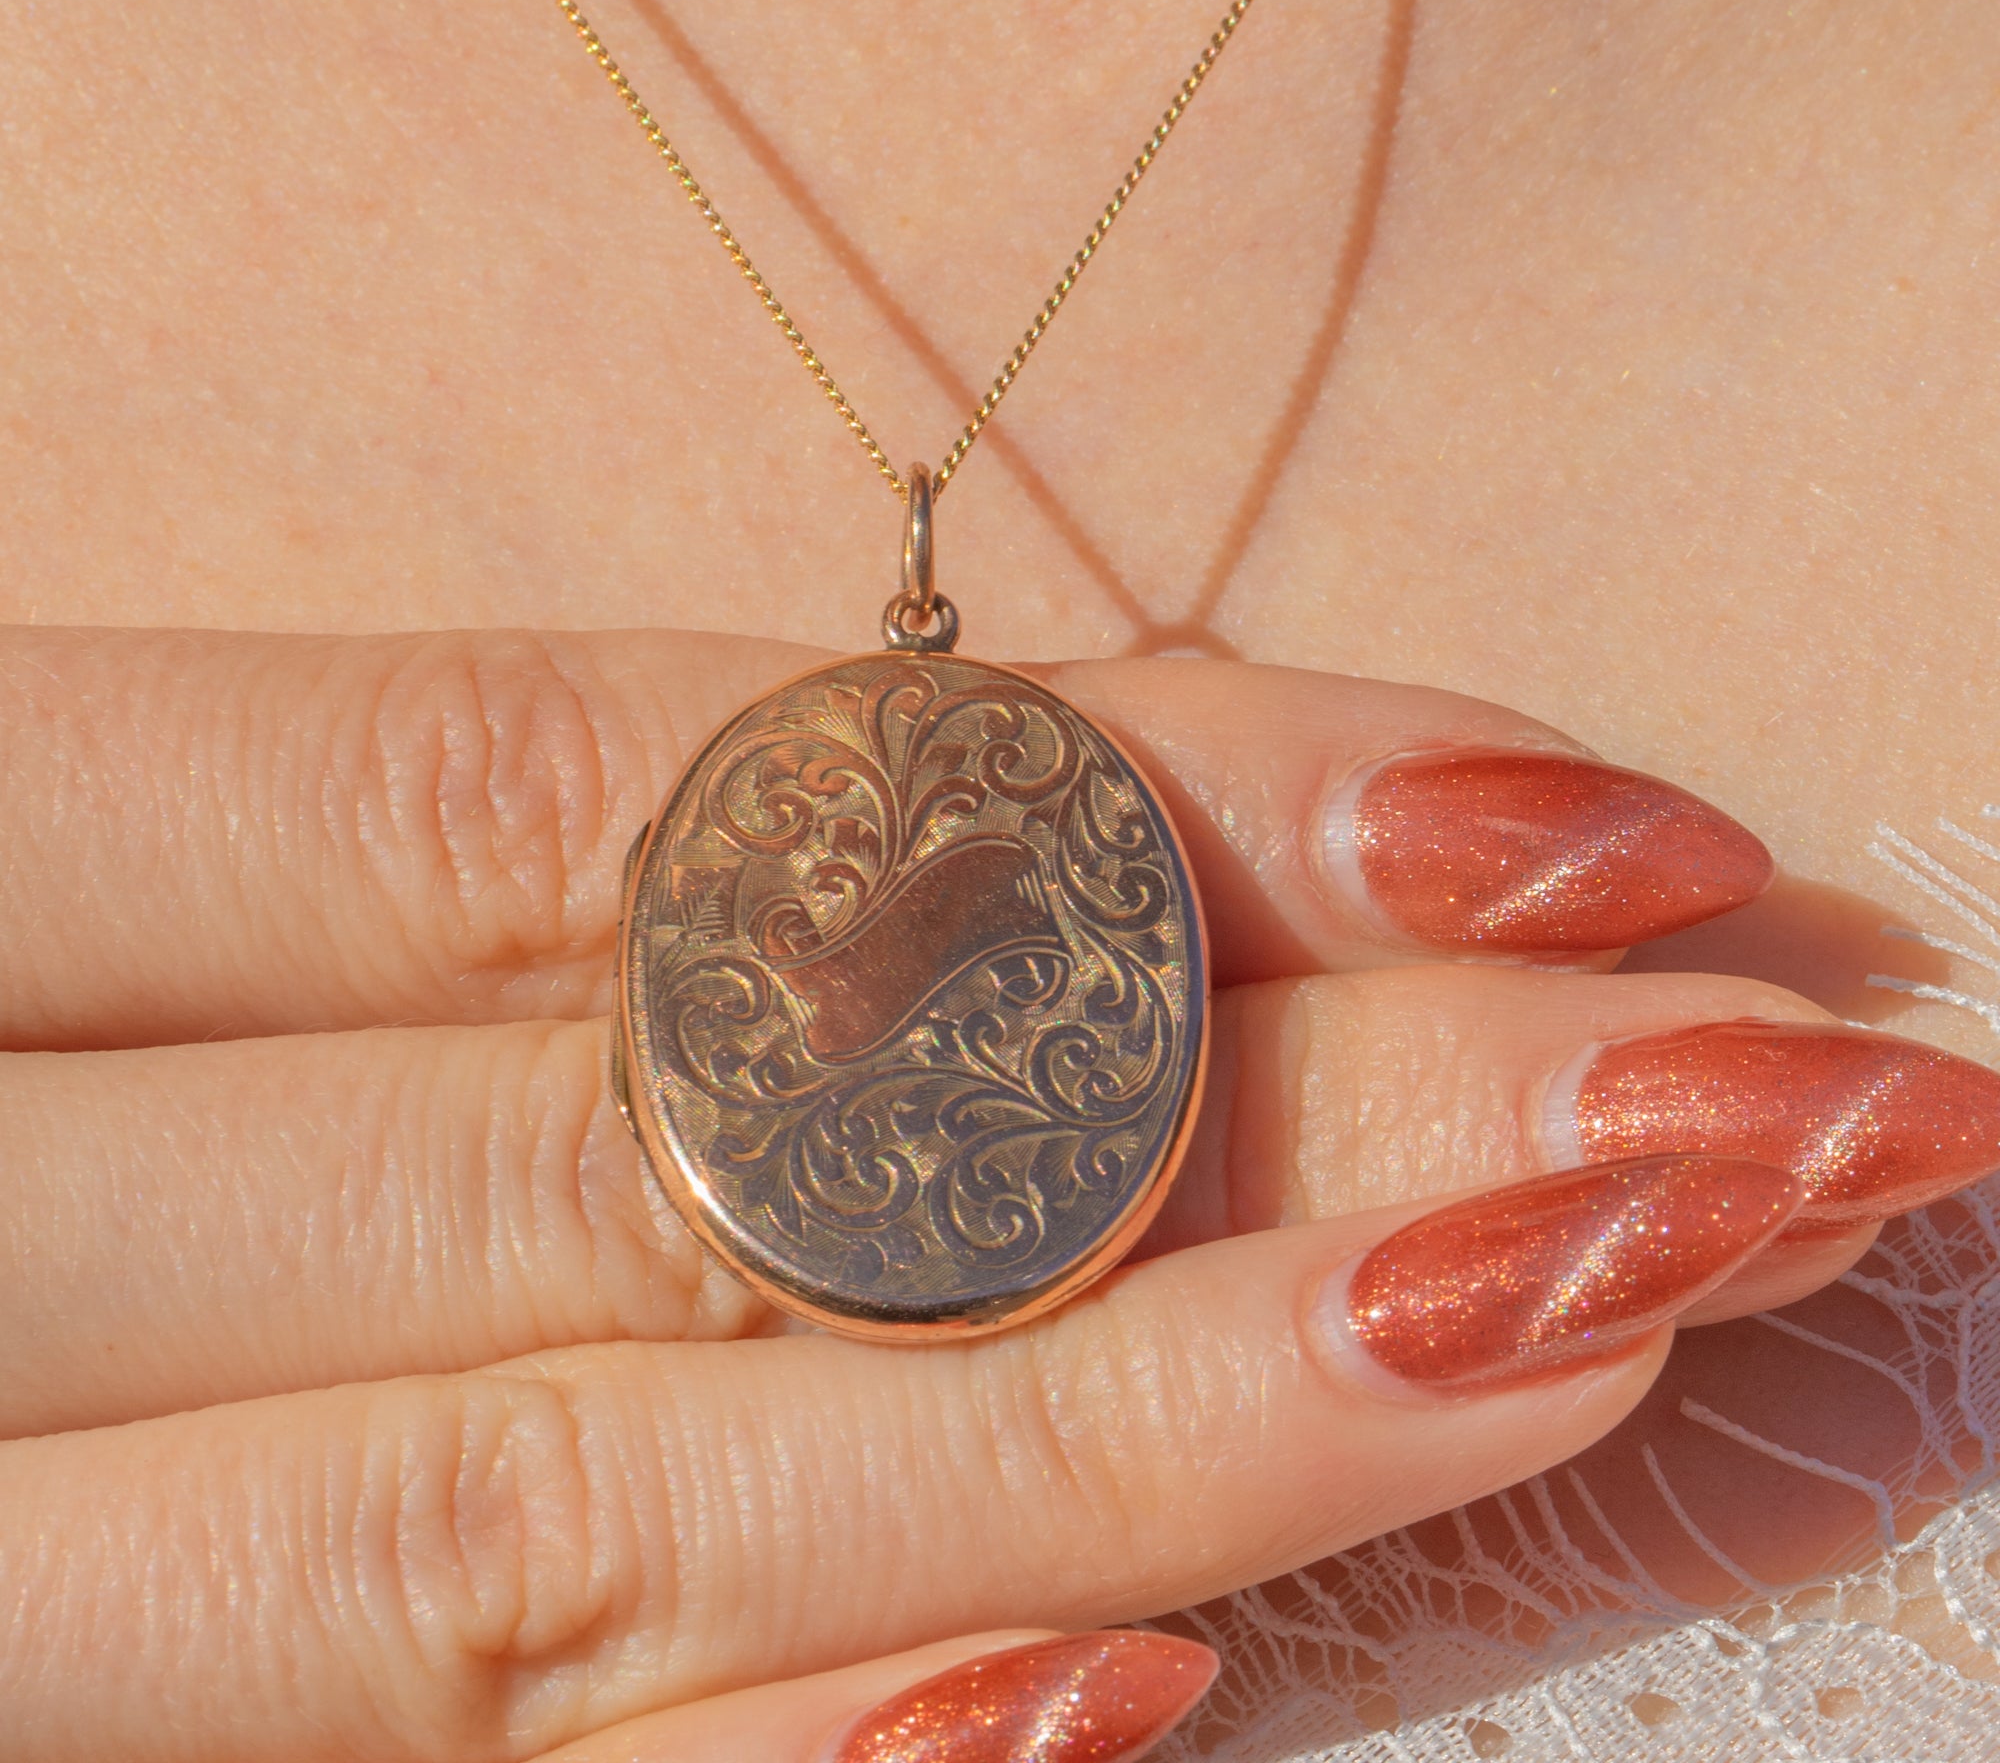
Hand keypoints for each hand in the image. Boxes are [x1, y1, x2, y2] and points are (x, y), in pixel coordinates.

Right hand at [4, 628, 1993, 1762]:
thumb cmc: (31, 1029)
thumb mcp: (179, 881)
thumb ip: (548, 885)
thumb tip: (1056, 862)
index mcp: (35, 867)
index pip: (632, 779)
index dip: (1113, 790)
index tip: (1568, 816)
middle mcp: (18, 1203)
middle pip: (716, 1125)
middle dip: (1277, 1105)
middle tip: (1751, 1090)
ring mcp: (19, 1539)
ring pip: (591, 1487)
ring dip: (1134, 1424)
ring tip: (1591, 1321)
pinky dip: (760, 1737)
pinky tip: (1111, 1697)